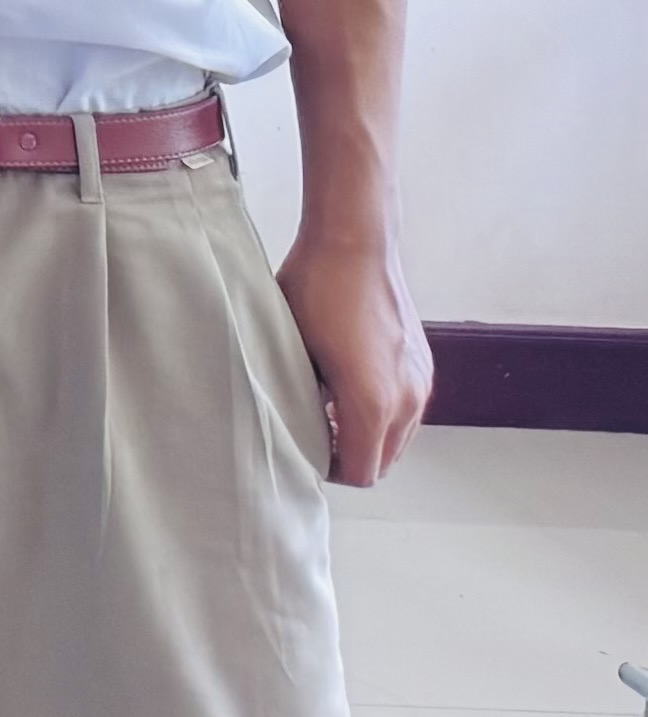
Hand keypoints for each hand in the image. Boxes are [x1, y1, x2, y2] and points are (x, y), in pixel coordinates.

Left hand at [283, 213, 430, 483]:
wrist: (355, 244)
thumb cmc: (317, 288)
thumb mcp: (292, 348)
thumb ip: (297, 397)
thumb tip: (292, 424)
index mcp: (372, 402)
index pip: (361, 472)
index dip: (329, 470)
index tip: (305, 451)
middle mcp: (406, 399)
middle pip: (383, 463)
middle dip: (350, 458)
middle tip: (313, 435)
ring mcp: (420, 383)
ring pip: (398, 440)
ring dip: (368, 438)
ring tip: (329, 412)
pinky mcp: (424, 367)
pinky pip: (407, 412)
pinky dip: (384, 416)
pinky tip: (350, 389)